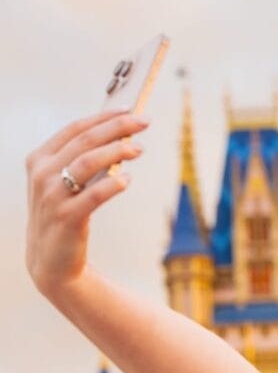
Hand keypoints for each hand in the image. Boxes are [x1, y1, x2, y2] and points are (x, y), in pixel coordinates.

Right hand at [25, 109, 147, 298]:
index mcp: (39, 159)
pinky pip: (93, 195)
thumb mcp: (66, 185)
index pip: (74, 129)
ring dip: (116, 151)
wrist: (53, 262)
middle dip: (116, 127)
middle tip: (143, 122)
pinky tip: (128, 180)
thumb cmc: (65, 216)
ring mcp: (52, 195)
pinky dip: (113, 185)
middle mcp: (42, 173)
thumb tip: (120, 140)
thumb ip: (83, 162)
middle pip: (84, 140)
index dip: (103, 117)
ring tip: (139, 149)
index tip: (129, 110)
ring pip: (87, 162)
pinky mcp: (66, 217)